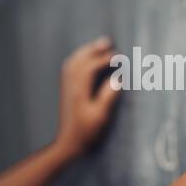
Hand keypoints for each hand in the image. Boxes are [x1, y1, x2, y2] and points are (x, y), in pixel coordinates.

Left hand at [54, 37, 119, 156]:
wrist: (68, 143)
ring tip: (98, 45)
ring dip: (86, 52)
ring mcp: (67, 87)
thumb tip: (118, 79)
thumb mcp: (100, 116)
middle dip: (94, 49)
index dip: (105, 59)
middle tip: (108, 42)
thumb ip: (108, 96)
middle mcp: (71, 85)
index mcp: (80, 90)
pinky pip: (70, 68)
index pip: (91, 67)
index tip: (119, 57)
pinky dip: (78, 59)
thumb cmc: (87, 131)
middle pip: (80, 60)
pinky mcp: (66, 90)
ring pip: (74, 62)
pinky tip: (84, 58)